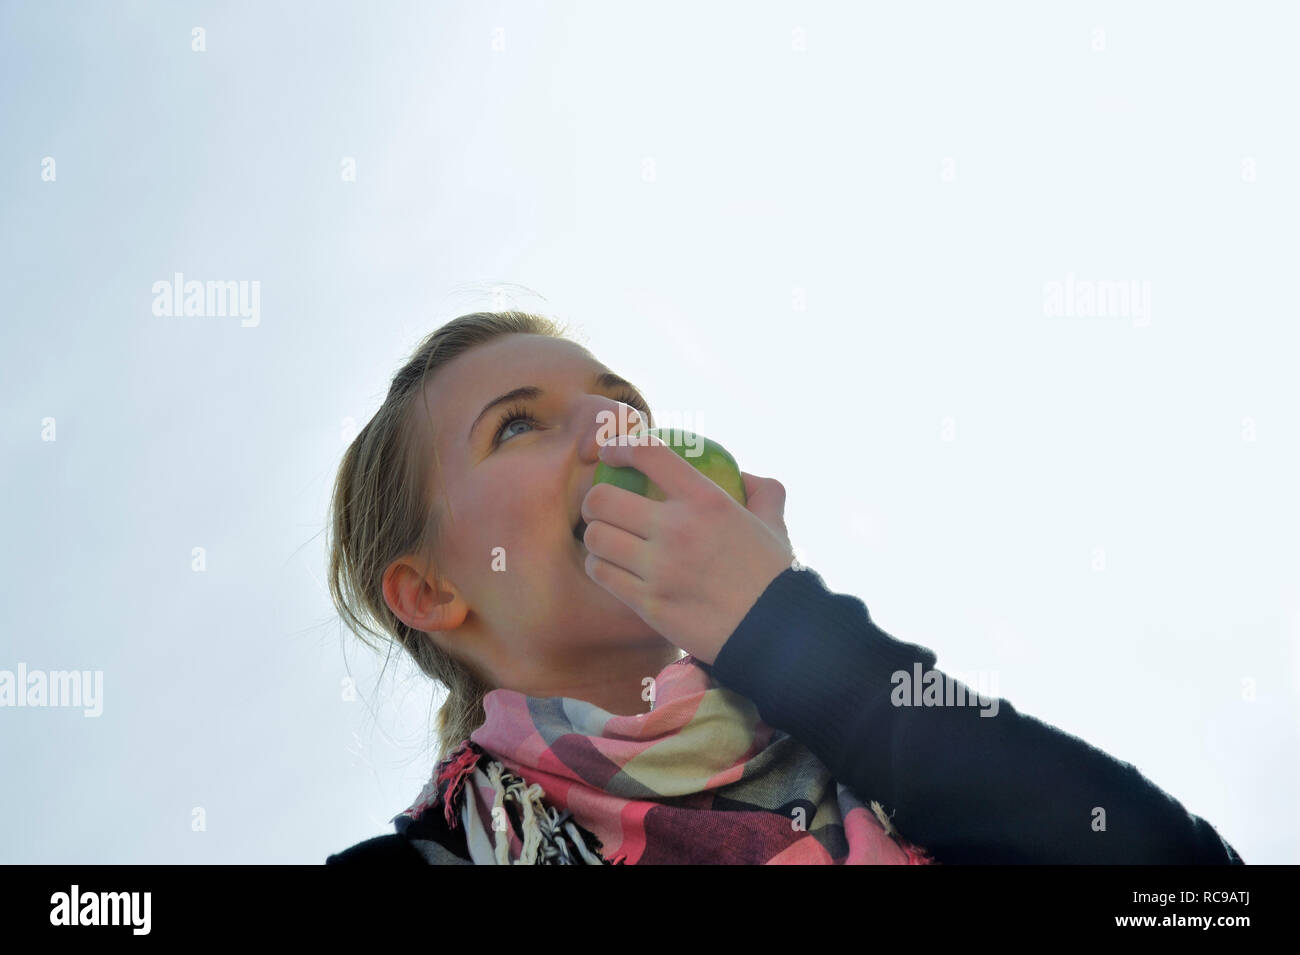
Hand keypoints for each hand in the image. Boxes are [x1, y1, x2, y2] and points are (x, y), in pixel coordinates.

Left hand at [580, 432, 795, 665]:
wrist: (776, 633)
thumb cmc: (775, 577)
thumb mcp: (775, 523)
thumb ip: (762, 491)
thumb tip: (744, 476)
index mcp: (706, 500)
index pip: (647, 454)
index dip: (620, 446)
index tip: (610, 453)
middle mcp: (677, 529)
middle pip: (601, 499)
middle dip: (595, 501)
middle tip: (605, 509)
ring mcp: (660, 568)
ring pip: (595, 538)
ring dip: (597, 537)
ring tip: (609, 541)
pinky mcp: (648, 603)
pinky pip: (602, 573)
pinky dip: (601, 567)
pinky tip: (614, 568)